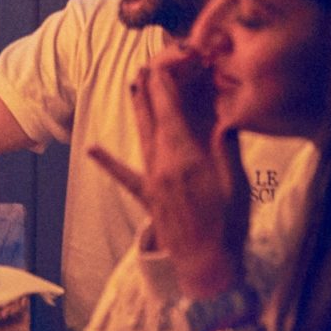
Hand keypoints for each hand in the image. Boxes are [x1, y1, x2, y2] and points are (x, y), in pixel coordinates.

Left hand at [90, 44, 249, 297]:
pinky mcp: (147, 197)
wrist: (208, 271)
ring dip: (139, 106)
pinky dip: (108, 160)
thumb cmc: (228, 229)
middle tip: (151, 62)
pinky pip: (124, 175)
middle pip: (152, 114)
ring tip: (135, 82)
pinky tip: (93, 147)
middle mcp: (161, 161)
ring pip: (141, 133)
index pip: (169, 106)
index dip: (167, 79)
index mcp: (184, 155)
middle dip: (151, 85)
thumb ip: (227, 148)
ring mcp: (151, 179)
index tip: (170, 59)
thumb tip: (225, 118)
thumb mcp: (237, 185)